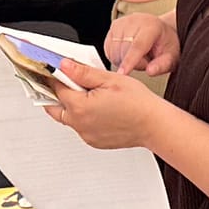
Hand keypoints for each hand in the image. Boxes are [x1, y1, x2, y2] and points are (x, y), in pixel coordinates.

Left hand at [45, 59, 164, 148]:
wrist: (154, 125)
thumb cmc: (138, 103)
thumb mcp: (109, 79)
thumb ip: (83, 73)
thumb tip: (65, 66)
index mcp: (80, 106)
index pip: (57, 88)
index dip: (57, 76)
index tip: (58, 70)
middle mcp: (80, 124)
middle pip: (54, 107)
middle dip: (56, 94)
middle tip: (65, 83)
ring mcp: (86, 135)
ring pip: (68, 118)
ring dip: (71, 106)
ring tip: (89, 95)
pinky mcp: (94, 142)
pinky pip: (81, 128)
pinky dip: (83, 118)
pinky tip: (98, 109)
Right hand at [106, 13, 179, 75]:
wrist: (160, 31)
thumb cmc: (166, 44)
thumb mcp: (172, 57)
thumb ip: (162, 65)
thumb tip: (150, 71)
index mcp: (151, 26)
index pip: (137, 45)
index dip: (129, 61)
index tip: (122, 73)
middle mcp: (134, 21)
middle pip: (124, 51)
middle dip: (134, 63)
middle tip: (147, 60)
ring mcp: (121, 23)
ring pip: (114, 52)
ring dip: (124, 61)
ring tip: (139, 55)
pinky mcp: (112, 27)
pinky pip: (109, 51)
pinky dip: (117, 57)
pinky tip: (128, 53)